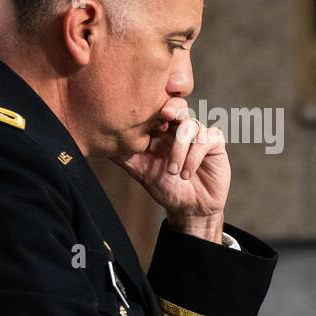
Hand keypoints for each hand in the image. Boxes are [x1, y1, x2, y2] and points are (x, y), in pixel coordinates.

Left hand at [113, 98, 229, 241]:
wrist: (190, 209)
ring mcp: (198, 134)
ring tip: (173, 172)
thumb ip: (125, 155)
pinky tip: (186, 173)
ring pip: (190, 126)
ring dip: (179, 149)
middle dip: (172, 109)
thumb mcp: (141, 172)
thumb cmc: (166, 188)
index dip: (152, 110)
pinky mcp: (214, 143)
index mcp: (162, 131)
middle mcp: (180, 129)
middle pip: (178, 106)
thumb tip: (102, 142)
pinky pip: (206, 138)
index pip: (157, 109)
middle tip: (166, 115)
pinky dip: (194, 156)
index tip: (144, 121)